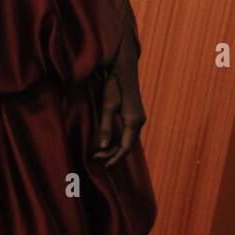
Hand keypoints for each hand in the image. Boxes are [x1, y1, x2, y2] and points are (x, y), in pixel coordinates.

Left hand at [92, 35, 146, 166]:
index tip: (104, 166)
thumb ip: (105, 126)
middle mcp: (139, 122)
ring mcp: (138, 118)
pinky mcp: (134, 115)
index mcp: (134, 121)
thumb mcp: (107, 105)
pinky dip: (117, 140)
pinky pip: (127, 133)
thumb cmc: (115, 84)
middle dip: (112, 155)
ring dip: (114, 148)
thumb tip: (101, 146)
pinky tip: (106, 142)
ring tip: (98, 153)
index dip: (114, 158)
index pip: (125, 147)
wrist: (124, 68)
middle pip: (127, 146)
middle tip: (96, 159)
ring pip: (127, 140)